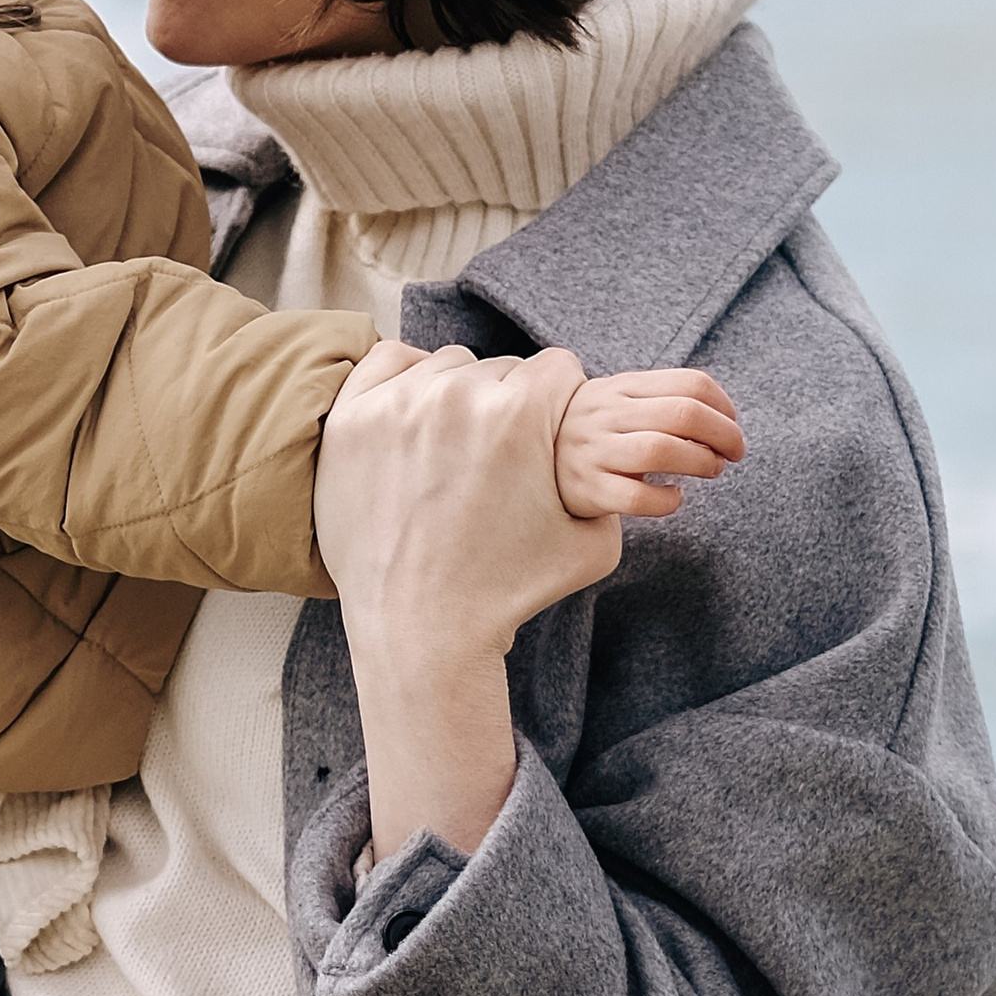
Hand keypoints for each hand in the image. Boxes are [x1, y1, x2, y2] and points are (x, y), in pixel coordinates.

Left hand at [313, 341, 625, 858]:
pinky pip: (390, 363)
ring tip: (455, 454)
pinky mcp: (351, 418)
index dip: (559, 403)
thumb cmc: (510, 590)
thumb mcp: (591, 541)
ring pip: (447, 366)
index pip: (557, 369)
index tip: (545, 433)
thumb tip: (644, 454)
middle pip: (502, 369)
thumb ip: (620, 483)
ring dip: (458, 395)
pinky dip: (404, 383)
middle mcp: (460, 394)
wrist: (422, 633)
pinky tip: (413, 424)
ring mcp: (398, 404)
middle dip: (509, 406)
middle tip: (499, 459)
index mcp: (524, 412)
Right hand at [554, 368, 743, 519]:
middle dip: (725, 435)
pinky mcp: (587, 490)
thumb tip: (724, 418)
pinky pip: (636, 497)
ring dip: (701, 462)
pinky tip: (673, 496)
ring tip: (711, 469)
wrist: (533, 461)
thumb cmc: (594, 434)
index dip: (724, 406)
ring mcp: (593, 452)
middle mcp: (605, 415)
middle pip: (684, 414)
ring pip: (661, 450)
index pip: (689, 383)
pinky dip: (666, 500)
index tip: (732, 424)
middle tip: (735, 452)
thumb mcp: (617, 402)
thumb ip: (661, 401)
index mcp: (620, 387)